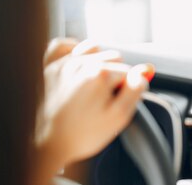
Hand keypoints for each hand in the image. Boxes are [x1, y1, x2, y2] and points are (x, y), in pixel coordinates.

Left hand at [34, 38, 152, 180]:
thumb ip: (135, 91)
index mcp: (100, 74)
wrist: (48, 146)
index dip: (127, 89)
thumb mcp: (119, 118)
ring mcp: (63, 64)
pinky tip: (77, 62)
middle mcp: (81, 63)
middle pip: (114, 57)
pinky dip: (72, 50)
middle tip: (105, 98)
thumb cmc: (82, 135)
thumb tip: (143, 71)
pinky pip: (62, 45)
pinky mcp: (49, 68)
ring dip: (98, 61)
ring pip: (93, 49)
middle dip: (114, 74)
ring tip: (94, 83)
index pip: (129, 72)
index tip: (117, 104)